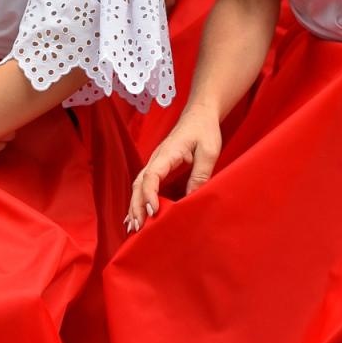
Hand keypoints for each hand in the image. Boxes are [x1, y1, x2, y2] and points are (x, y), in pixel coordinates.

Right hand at [124, 108, 223, 231]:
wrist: (199, 115)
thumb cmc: (204, 130)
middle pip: (139, 184)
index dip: (149, 194)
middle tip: (137, 227)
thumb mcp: (209, 151)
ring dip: (134, 205)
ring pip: (138, 186)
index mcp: (167, 154)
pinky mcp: (158, 168)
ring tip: (133, 227)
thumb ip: (200, 174)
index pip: (152, 176)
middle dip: (136, 206)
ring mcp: (155, 163)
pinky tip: (136, 214)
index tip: (153, 211)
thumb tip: (191, 198)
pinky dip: (138, 200)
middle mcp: (156, 159)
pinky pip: (144, 185)